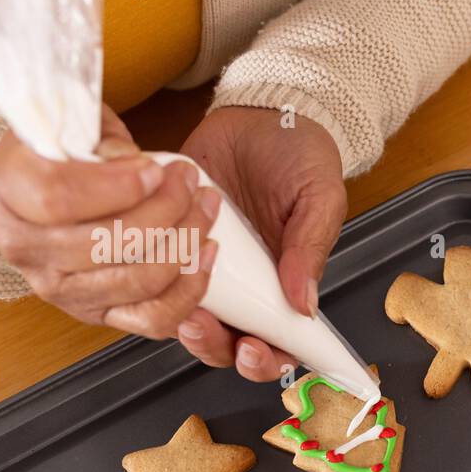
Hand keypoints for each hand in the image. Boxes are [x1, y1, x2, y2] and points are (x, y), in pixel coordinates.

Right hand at [0, 106, 220, 337]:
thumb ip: (101, 136)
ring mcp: (62, 289)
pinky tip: (206, 254)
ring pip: (137, 280)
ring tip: (205, 207)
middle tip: (189, 181)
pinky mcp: (98, 315)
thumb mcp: (76, 122)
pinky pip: (152, 319)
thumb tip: (131, 160)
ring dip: (185, 244)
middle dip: (165, 210)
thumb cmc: (70, 150)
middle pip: (106, 243)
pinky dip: (189, 291)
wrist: (54, 186)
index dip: (117, 186)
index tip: (155, 169)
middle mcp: (26, 249)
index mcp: (8, 191)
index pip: (58, 198)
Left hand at [177, 106, 346, 381]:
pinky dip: (152, 277)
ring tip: (182, 302)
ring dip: (181, 320)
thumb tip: (304, 302)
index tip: (253, 351)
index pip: (279, 343)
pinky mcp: (171, 239)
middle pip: (226, 343)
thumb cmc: (299, 154)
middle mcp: (245, 285)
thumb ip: (310, 249)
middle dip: (215, 346)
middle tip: (206, 328)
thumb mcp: (319, 198)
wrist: (261, 110)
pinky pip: (153, 274)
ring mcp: (207, 265)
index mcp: (287, 285)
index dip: (264, 361)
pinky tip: (158, 261)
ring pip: (185, 316)